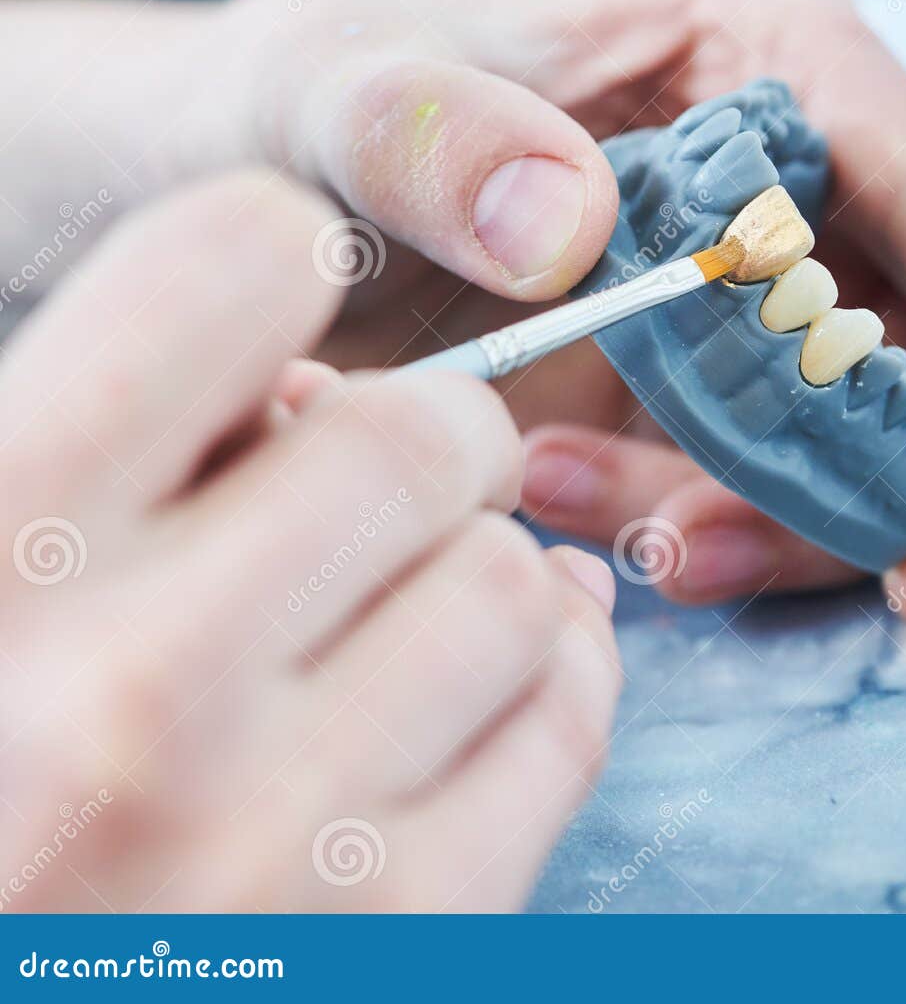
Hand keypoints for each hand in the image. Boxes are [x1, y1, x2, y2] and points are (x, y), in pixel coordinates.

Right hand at [0, 174, 619, 909]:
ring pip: (516, 582)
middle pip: (421, 438)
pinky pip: (563, 724)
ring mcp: (276, 828)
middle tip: (386, 484)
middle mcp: (132, 686)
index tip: (291, 315)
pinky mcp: (398, 933)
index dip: (280, 262)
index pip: (232, 266)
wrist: (13, 982)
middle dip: (429, 437)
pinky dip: (554, 676)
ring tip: (410, 605)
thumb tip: (314, 387)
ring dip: (484, 569)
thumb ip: (97, 442)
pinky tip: (490, 682)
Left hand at [192, 0, 905, 617]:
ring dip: (834, 515)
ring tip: (652, 545)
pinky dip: (767, 529)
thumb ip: (432, 139)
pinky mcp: (763, 353)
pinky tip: (634, 530)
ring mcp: (805, 253)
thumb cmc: (303, 113)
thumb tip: (573, 222)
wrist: (249, 186)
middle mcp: (824, 145)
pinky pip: (834, 464)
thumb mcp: (330, 105)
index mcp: (771, 42)